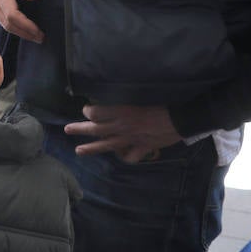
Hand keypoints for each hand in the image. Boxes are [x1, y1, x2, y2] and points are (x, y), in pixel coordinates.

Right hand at [0, 0, 42, 42]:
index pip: (12, 16)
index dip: (26, 26)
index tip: (39, 31)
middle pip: (8, 24)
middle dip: (24, 33)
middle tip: (40, 38)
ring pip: (5, 25)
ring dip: (20, 33)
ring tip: (35, 37)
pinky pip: (3, 21)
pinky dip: (15, 28)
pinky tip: (25, 30)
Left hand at [66, 104, 180, 161]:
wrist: (184, 117)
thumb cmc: (163, 101)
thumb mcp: (140, 95)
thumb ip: (124, 100)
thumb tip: (112, 98)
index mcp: (121, 111)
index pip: (95, 113)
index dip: (89, 111)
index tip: (87, 109)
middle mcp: (122, 126)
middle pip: (95, 129)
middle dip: (79, 129)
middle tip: (66, 129)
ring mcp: (131, 139)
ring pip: (106, 145)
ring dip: (91, 148)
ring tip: (78, 151)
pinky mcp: (143, 148)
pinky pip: (129, 157)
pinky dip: (125, 156)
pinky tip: (121, 155)